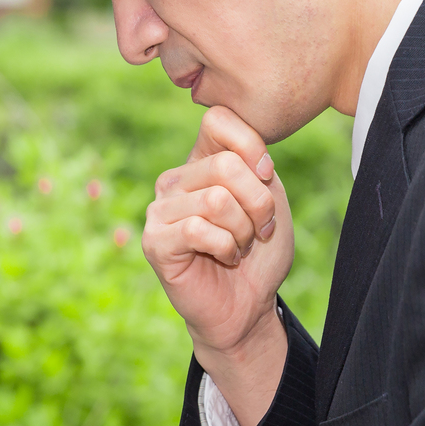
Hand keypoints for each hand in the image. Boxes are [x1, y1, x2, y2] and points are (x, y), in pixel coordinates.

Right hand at [142, 106, 292, 425]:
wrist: (247, 305)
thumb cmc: (258, 254)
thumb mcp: (270, 199)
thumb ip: (256, 167)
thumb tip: (244, 160)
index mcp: (200, 162)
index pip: (218, 120)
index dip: (253, 147)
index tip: (265, 179)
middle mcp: (174, 180)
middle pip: (226, 165)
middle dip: (258, 203)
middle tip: (258, 230)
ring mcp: (159, 210)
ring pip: (217, 200)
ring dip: (243, 231)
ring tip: (238, 247)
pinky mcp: (155, 241)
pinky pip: (199, 229)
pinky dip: (225, 248)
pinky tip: (223, 258)